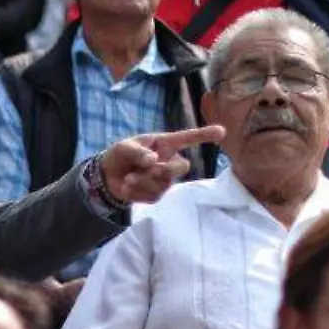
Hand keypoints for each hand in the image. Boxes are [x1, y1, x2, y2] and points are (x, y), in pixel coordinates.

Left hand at [100, 125, 225, 203]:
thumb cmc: (121, 155)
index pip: (188, 138)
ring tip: (128, 177)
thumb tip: (153, 160)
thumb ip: (138, 152)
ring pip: (164, 183)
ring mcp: (165, 180)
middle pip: (182, 167)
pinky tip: (127, 186)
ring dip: (143, 181)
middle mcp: (170, 161)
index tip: (222, 131)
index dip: (205, 135)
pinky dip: (136, 192)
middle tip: (147, 167)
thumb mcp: (124, 147)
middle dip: (165, 169)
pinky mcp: (157, 195)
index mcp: (165, 144)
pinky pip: (152, 196)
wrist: (107, 175)